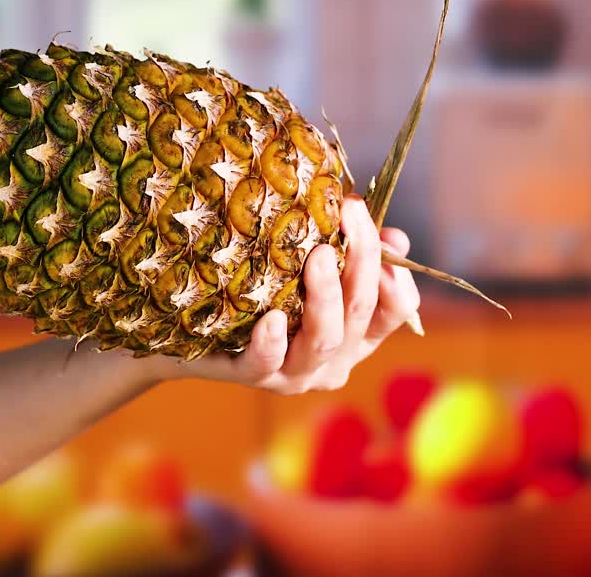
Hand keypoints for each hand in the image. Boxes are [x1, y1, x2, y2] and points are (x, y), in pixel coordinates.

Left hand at [165, 196, 420, 392]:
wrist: (193, 332)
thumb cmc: (263, 291)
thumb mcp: (309, 269)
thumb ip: (352, 252)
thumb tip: (395, 236)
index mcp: (358, 333)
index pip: (398, 308)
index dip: (395, 270)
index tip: (380, 227)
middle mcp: (336, 358)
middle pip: (362, 311)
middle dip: (362, 259)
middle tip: (348, 214)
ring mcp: (297, 373)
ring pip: (325, 339)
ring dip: (326, 296)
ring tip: (319, 255)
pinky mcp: (254, 376)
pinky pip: (267, 363)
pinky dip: (273, 342)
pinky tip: (272, 318)